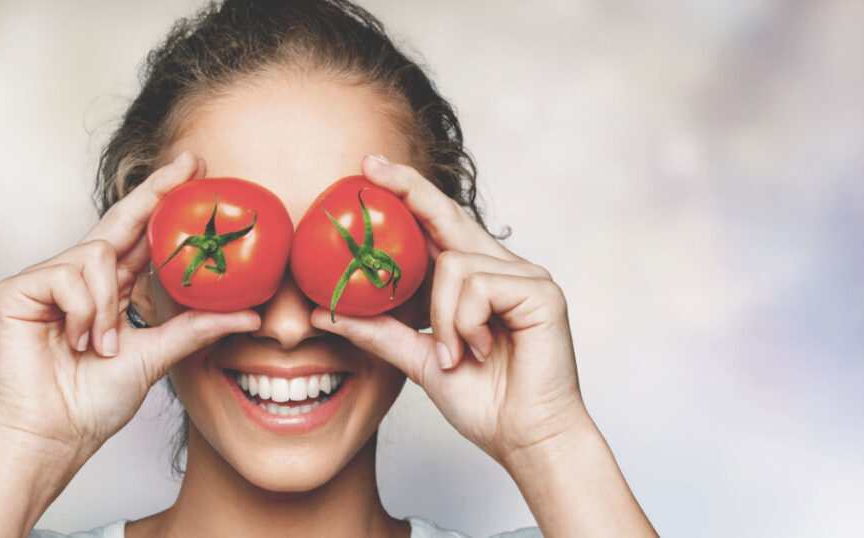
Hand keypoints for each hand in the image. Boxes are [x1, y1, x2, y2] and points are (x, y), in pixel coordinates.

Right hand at [0, 151, 260, 456]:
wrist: (56, 432)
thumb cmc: (96, 400)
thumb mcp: (159, 355)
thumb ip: (197, 329)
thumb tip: (251, 314)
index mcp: (112, 287)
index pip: (141, 234)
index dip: (164, 200)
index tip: (195, 170)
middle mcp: (81, 275)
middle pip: (121, 219)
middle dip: (156, 189)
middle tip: (190, 163)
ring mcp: (49, 279)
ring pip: (98, 255)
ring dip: (106, 306)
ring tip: (99, 345)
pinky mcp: (19, 288)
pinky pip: (68, 275)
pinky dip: (81, 311)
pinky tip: (73, 340)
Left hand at [310, 155, 588, 463]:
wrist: (524, 439)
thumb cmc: (485, 402)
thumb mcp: (419, 360)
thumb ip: (380, 331)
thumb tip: (322, 312)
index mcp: (476, 281)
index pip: (438, 226)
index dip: (407, 193)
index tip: (370, 169)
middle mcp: (502, 269)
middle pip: (448, 216)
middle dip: (408, 190)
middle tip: (369, 166)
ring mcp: (526, 277)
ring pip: (454, 264)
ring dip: (443, 317)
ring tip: (458, 354)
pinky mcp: (541, 291)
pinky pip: (478, 285)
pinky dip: (465, 322)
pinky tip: (479, 350)